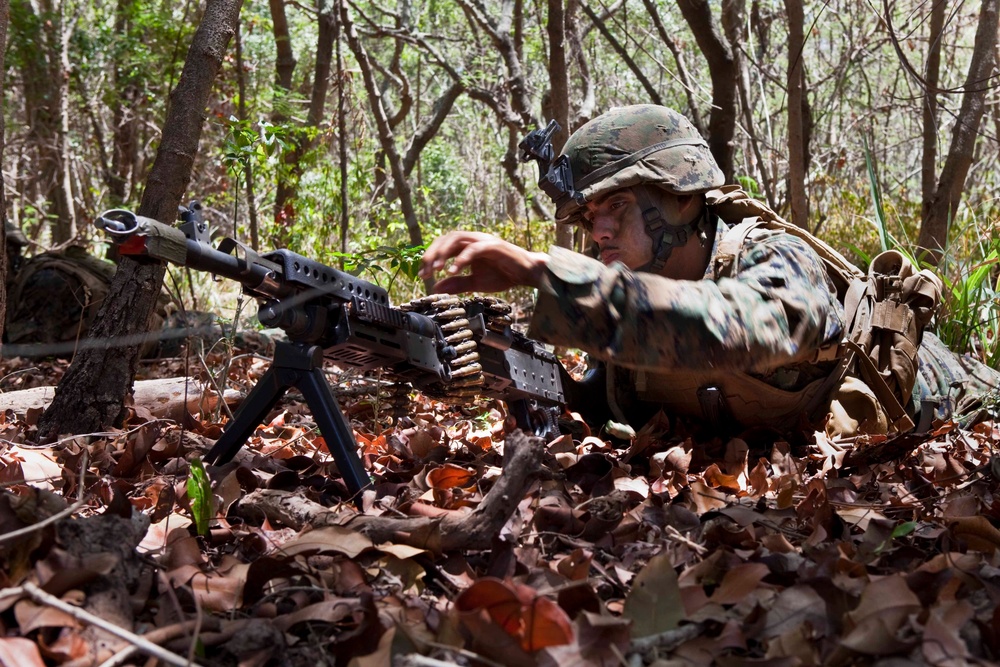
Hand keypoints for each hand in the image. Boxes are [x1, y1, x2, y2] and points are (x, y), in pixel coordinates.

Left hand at [419, 231, 547, 293]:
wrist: (526, 274)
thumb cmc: (503, 275)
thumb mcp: (476, 283)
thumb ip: (457, 284)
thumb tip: (437, 288)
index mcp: (467, 246)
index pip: (442, 246)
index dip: (430, 258)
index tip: (423, 275)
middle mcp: (473, 239)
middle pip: (445, 239)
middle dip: (432, 254)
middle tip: (426, 273)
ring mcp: (483, 240)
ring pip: (456, 238)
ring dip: (444, 253)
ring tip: (437, 269)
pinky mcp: (493, 245)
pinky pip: (473, 248)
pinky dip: (461, 259)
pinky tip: (453, 271)